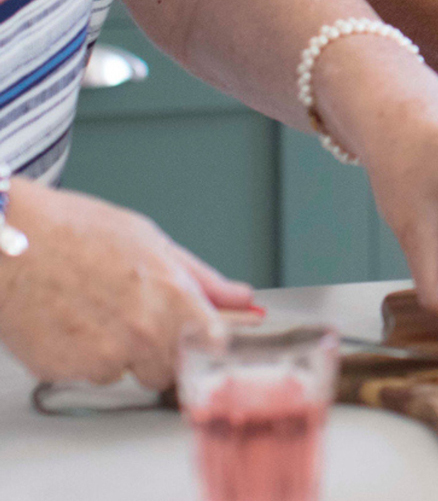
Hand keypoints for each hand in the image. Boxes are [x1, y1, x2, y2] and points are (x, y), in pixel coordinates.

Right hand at [0, 180, 253, 388]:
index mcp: (174, 299)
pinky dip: (84, 358)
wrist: (7, 241)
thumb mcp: (152, 242)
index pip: (217, 349)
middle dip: (162, 350)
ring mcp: (106, 357)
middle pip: (172, 370)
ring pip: (129, 374)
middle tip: (136, 318)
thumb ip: (203, 278)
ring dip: (121, 355)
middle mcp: (145, 334)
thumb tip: (242, 298)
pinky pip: (91, 376)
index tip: (207, 343)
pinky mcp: (69, 372)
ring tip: (98, 313)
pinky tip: (72, 323)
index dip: (210, 346)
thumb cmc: (76, 231)